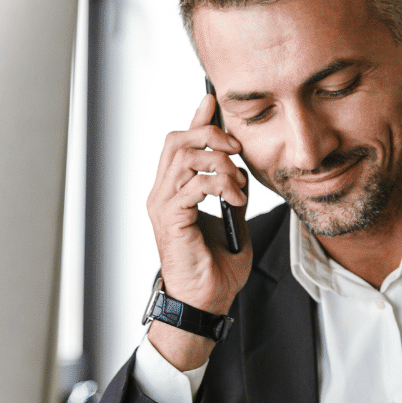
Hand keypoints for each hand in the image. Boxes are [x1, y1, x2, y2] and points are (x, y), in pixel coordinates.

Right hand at [145, 93, 251, 370]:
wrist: (207, 301)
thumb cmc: (216, 267)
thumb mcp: (232, 217)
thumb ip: (231, 189)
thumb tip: (239, 166)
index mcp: (174, 191)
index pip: (180, 142)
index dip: (197, 119)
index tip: (213, 102)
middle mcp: (162, 194)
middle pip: (177, 140)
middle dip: (210, 134)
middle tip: (236, 148)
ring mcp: (163, 205)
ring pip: (184, 156)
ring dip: (218, 162)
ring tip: (238, 183)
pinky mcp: (170, 219)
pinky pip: (193, 184)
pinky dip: (219, 184)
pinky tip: (234, 199)